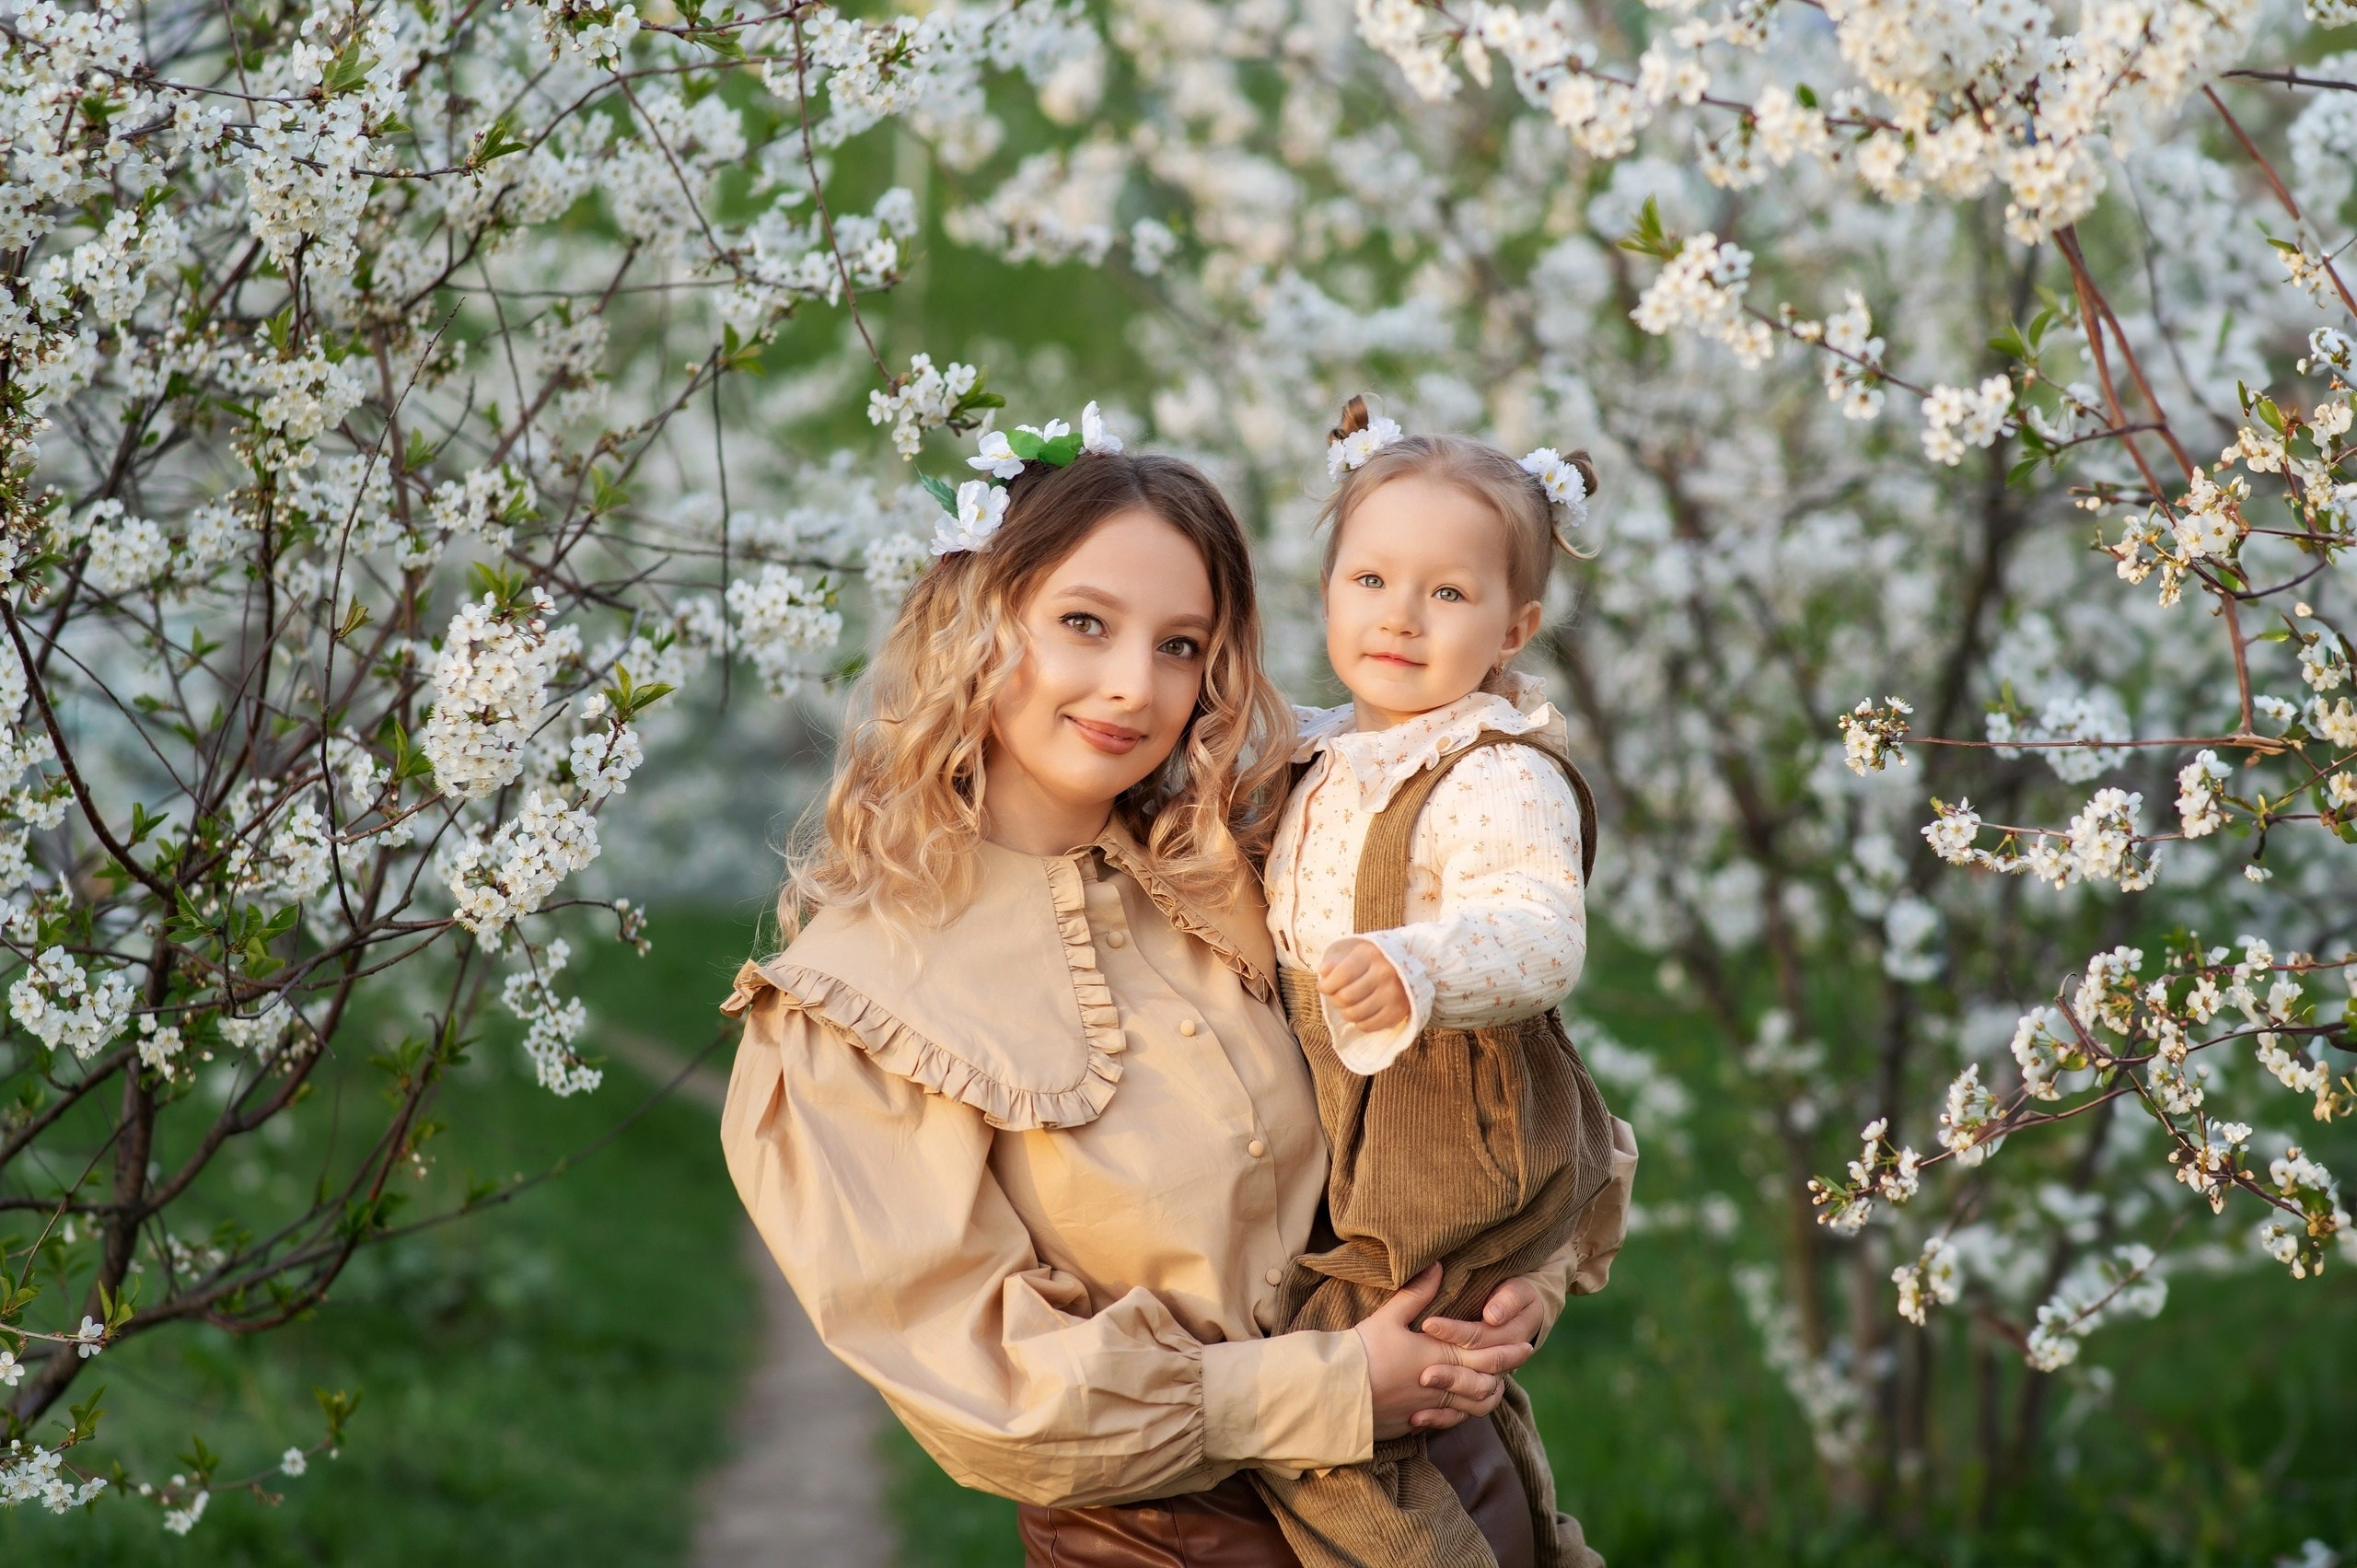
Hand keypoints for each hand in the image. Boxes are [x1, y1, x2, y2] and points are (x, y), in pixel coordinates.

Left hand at [1318, 938, 1410, 1032]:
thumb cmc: (1374, 962)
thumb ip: (1336, 961)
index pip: (1341, 975)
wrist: (1410, 970)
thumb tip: (1323, 971)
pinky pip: (1367, 1026)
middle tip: (1337, 996)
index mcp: (1371, 954)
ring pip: (1354, 1014)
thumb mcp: (1355, 953)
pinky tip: (1362, 1012)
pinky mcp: (1398, 1012)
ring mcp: (1394, 994)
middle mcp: (1385, 973)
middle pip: (1346, 997)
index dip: (1327, 985)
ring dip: (1345, 1012)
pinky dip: (1359, 1022)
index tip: (1323, 987)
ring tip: (1348, 1004)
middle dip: (1334, 999)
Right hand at [1355, 1265, 1534, 1439]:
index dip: (1508, 1348)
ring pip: (1473, 1405)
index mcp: (1438, 1355)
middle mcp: (1441, 1384)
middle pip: (1486, 1379)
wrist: (1337, 1395)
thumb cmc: (1362, 1352)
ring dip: (1487, 1393)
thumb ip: (1416, 1294)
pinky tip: (1459, 1405)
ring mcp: (1430, 1407)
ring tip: (1495, 1383)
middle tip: (1522, 1356)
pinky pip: (1450, 1420)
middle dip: (1507, 1367)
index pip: (1485, 1353)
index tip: (1526, 1342)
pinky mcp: (1415, 1423)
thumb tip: (1438, 1266)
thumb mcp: (1388, 1317)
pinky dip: (1462, 1412)